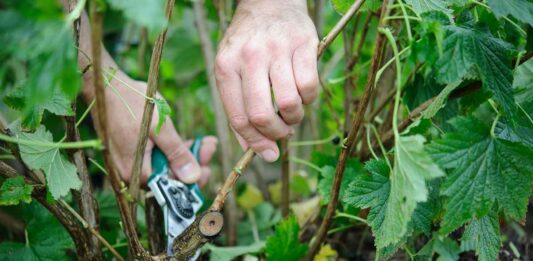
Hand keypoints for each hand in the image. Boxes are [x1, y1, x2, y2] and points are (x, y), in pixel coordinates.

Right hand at [78, 13, 215, 185]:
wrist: (107, 85)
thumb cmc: (131, 103)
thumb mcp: (160, 127)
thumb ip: (176, 154)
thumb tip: (192, 178)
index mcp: (136, 171)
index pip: (170, 186)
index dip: (192, 178)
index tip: (209, 167)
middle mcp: (130, 173)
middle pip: (168, 176)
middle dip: (192, 163)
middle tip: (210, 147)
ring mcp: (129, 162)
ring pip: (164, 166)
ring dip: (184, 155)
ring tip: (205, 141)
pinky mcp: (130, 153)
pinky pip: (155, 157)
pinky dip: (171, 150)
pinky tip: (187, 141)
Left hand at [215, 0, 318, 161]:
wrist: (270, 2)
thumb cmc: (248, 43)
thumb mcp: (232, 70)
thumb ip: (237, 108)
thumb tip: (253, 149)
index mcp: (226, 67)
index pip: (239, 117)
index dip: (255, 143)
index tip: (269, 153)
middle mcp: (249, 57)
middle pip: (262, 115)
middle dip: (275, 134)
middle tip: (283, 133)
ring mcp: (277, 49)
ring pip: (289, 104)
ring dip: (294, 118)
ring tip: (292, 112)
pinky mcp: (303, 44)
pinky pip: (310, 87)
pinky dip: (309, 99)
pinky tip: (303, 94)